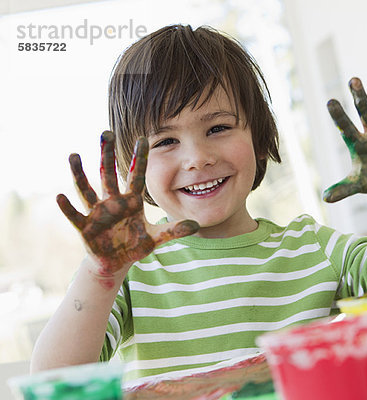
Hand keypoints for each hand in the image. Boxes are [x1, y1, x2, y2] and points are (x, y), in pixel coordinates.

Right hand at [57, 131, 198, 277]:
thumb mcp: (156, 238)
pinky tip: (60, 196)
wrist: (115, 262)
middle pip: (109, 174)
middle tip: (105, 133)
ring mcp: (98, 213)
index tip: (143, 138)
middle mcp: (113, 202)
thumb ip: (174, 230)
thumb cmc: (134, 245)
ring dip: (80, 173)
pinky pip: (75, 215)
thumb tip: (197, 225)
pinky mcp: (86, 227)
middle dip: (107, 155)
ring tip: (74, 155)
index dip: (141, 159)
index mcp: (131, 201)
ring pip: (87, 189)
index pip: (137, 176)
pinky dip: (67, 207)